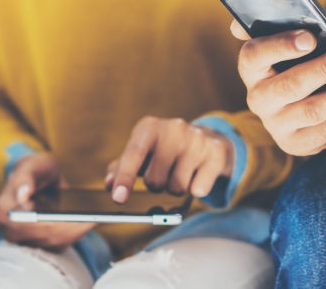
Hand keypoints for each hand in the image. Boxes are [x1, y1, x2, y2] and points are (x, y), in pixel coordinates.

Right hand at [0, 152, 93, 251]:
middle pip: (43, 237)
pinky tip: (90, 223)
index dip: (47, 223)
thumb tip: (22, 195)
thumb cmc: (34, 169)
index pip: (27, 223)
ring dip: (74, 233)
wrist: (39, 178)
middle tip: (91, 218)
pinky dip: (75, 235)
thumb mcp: (30, 165)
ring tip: (94, 220)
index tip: (69, 217)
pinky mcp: (41, 243)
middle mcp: (11, 230)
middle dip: (68, 228)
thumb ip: (24, 178)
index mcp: (4, 211)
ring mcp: (26, 240)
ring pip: (53, 243)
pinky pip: (60, 244)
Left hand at [106, 116, 234, 202]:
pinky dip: (197, 189)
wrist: (207, 140)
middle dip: (156, 185)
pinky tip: (198, 176)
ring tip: (181, 173)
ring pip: (177, 187)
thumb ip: (122, 167)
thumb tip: (110, 184)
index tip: (118, 198)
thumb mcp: (142, 151)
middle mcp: (174, 128)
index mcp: (149, 127)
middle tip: (163, 174)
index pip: (134, 154)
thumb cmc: (165, 149)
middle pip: (155, 180)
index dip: (125, 178)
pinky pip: (199, 189)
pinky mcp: (215, 153)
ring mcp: (197, 139)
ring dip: (176, 188)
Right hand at [231, 21, 325, 156]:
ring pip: (314, 110)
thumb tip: (245, 20)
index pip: (255, 55)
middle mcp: (258, 98)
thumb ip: (273, 28)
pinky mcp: (297, 143)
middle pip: (291, 85)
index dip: (280, 46)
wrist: (290, 109)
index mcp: (250, 68)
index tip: (309, 37)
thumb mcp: (282, 45)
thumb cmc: (292, 64)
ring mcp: (277, 124)